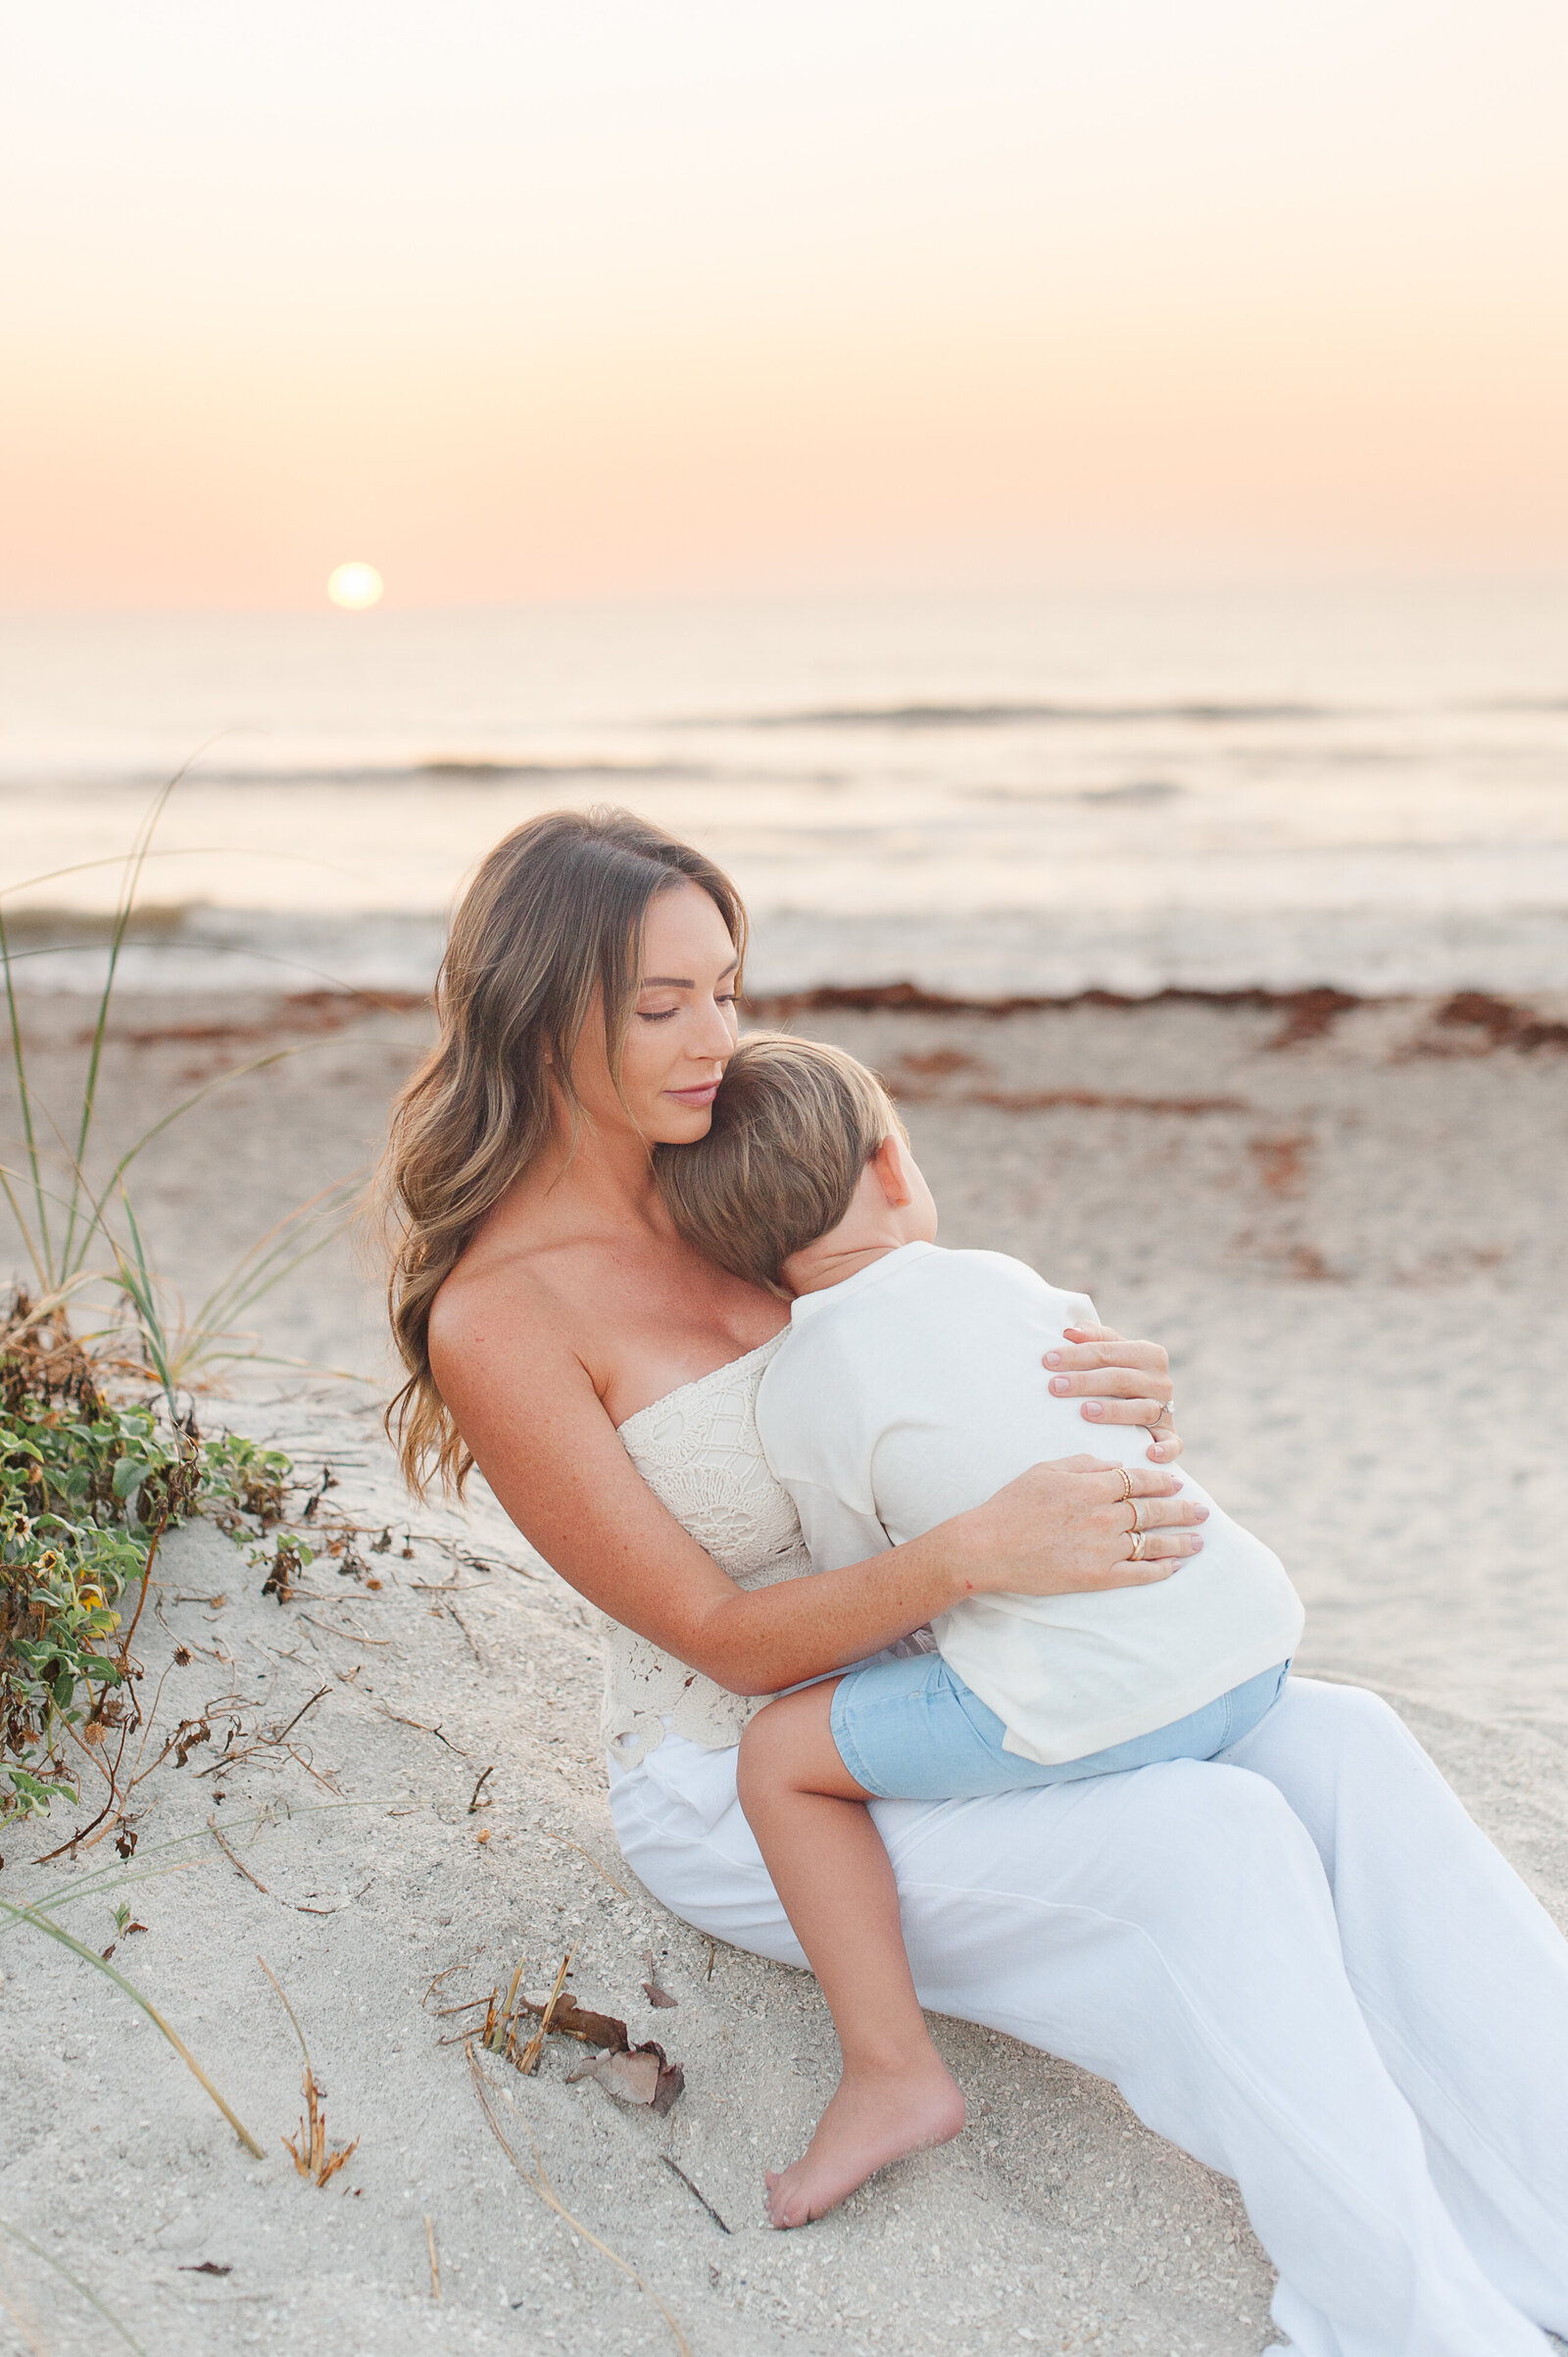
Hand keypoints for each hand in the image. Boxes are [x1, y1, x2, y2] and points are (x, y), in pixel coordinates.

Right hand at [953, 1454, 1206, 1598]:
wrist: (988, 1547)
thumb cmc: (1012, 1504)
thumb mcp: (1046, 1469)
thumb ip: (1084, 1463)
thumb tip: (1114, 1465)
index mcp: (1092, 1486)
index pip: (1139, 1481)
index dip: (1162, 1481)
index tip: (1178, 1483)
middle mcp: (1104, 1516)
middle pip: (1153, 1510)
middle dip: (1182, 1510)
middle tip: (1203, 1511)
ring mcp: (1103, 1548)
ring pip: (1152, 1543)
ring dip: (1180, 1541)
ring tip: (1199, 1540)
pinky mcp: (1096, 1577)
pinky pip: (1138, 1573)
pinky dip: (1160, 1570)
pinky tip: (1175, 1567)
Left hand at [1043, 1324, 1182, 1461]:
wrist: (1142, 1404)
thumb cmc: (1117, 1372)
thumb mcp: (1109, 1350)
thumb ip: (1093, 1338)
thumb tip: (1070, 1332)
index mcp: (1149, 1354)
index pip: (1109, 1350)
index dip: (1077, 1354)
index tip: (1047, 1360)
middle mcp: (1161, 1381)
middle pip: (1121, 1379)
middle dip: (1085, 1381)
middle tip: (1054, 1386)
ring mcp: (1167, 1410)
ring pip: (1143, 1410)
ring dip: (1114, 1411)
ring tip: (1084, 1411)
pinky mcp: (1169, 1437)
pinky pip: (1173, 1444)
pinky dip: (1165, 1449)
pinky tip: (1149, 1454)